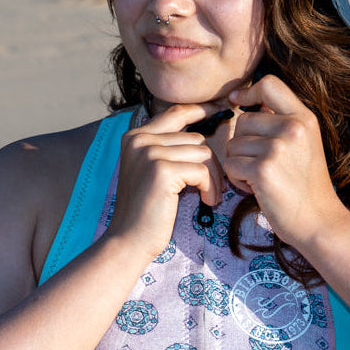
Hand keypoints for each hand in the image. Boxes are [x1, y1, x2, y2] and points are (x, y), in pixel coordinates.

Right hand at [104, 103, 224, 259]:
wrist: (129, 240)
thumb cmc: (146, 210)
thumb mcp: (153, 170)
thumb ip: (168, 148)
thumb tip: (203, 135)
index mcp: (136, 136)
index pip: (176, 112)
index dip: (201, 109)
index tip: (220, 109)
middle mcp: (140, 139)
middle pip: (196, 137)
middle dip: (211, 162)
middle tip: (214, 185)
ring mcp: (150, 153)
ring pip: (203, 153)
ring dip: (213, 177)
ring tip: (209, 195)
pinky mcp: (162, 170)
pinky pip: (202, 170)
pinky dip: (210, 187)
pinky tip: (207, 201)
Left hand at [226, 75, 346, 248]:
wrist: (320, 222)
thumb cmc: (307, 184)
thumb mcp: (305, 141)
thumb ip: (283, 119)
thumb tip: (248, 99)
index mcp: (304, 117)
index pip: (268, 84)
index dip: (248, 91)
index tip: (236, 101)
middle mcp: (292, 127)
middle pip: (243, 120)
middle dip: (243, 143)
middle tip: (263, 164)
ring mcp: (277, 148)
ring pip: (233, 144)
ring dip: (240, 163)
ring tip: (262, 177)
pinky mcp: (262, 170)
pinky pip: (231, 164)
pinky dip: (237, 179)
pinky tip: (257, 188)